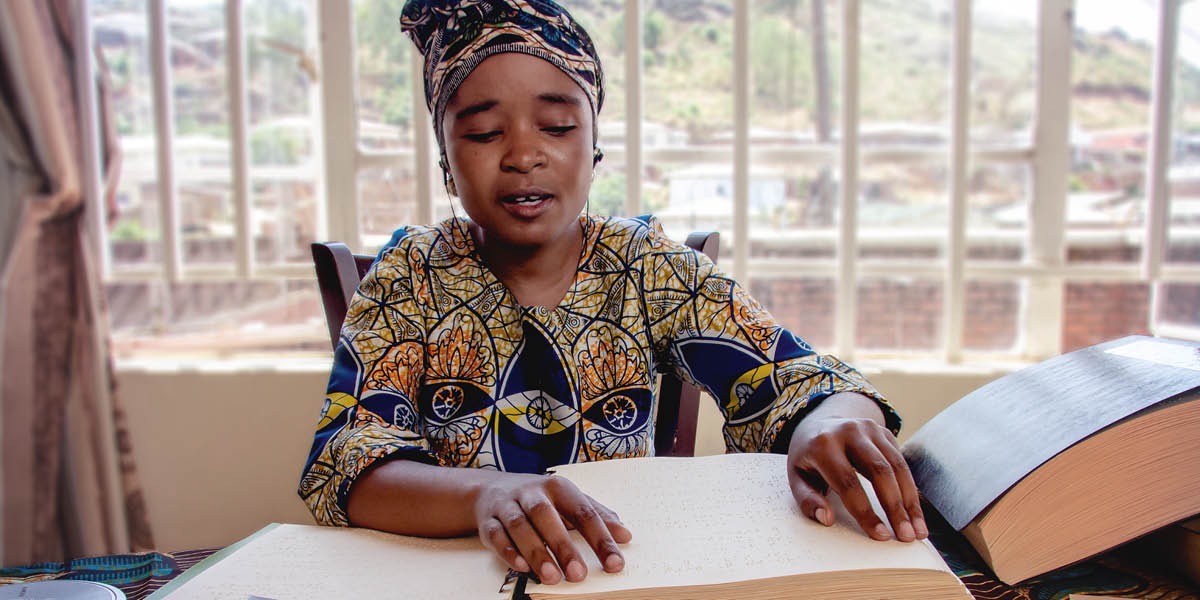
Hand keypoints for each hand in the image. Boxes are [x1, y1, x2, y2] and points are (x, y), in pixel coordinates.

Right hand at [473, 472, 631, 583]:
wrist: (491, 490)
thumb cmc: (541, 500)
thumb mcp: (570, 501)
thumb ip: (598, 516)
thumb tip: (625, 535)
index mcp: (558, 487)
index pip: (583, 511)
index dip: (600, 538)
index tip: (614, 563)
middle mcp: (532, 493)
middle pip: (547, 516)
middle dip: (563, 546)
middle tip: (578, 574)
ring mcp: (507, 506)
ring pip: (519, 526)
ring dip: (536, 552)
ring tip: (551, 577)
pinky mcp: (488, 521)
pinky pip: (496, 535)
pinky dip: (508, 552)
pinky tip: (522, 568)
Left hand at [786, 408, 927, 542]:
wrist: (818, 424)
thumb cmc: (808, 458)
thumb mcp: (796, 477)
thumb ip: (808, 499)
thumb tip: (826, 519)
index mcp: (823, 445)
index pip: (848, 482)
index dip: (865, 511)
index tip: (880, 535)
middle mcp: (849, 431)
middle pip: (879, 471)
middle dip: (895, 507)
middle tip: (906, 536)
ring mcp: (869, 429)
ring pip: (897, 466)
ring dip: (910, 501)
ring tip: (917, 529)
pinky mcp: (884, 432)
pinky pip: (902, 462)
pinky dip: (911, 489)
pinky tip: (914, 511)